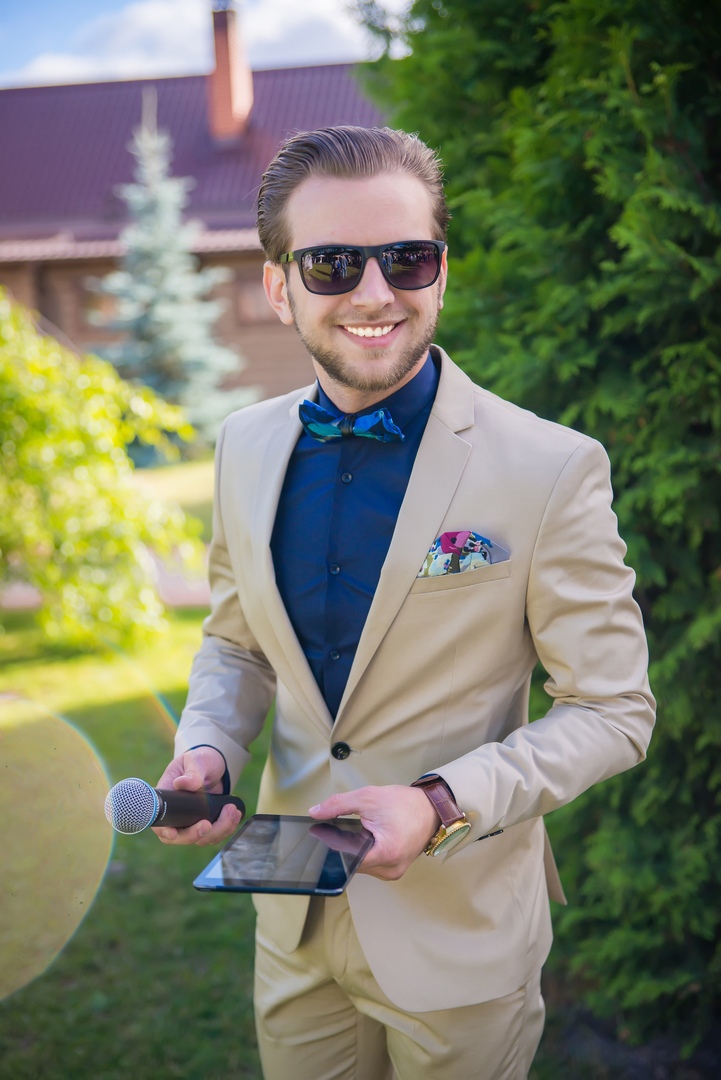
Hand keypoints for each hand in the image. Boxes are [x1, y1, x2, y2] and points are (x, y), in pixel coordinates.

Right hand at [153, 747, 241, 846]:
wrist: (214, 765)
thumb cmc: (199, 759)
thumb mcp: (196, 761)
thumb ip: (192, 772)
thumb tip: (183, 783)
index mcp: (168, 798)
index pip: (159, 821)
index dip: (164, 831)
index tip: (174, 833)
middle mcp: (177, 813)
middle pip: (180, 837)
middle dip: (195, 834)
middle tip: (208, 824)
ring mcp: (192, 820)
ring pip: (200, 838)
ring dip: (218, 830)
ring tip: (231, 810)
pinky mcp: (207, 822)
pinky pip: (215, 835)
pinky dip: (227, 828)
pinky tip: (235, 814)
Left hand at [308, 786, 439, 880]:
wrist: (431, 808)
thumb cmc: (405, 804)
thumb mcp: (368, 797)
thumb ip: (338, 805)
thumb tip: (315, 812)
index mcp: (386, 854)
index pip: (347, 858)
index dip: (332, 845)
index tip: (320, 834)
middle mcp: (390, 870)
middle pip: (353, 863)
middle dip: (343, 847)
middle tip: (338, 828)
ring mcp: (392, 872)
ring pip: (360, 865)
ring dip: (354, 850)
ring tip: (357, 830)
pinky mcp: (393, 869)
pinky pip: (371, 864)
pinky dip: (364, 852)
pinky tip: (364, 838)